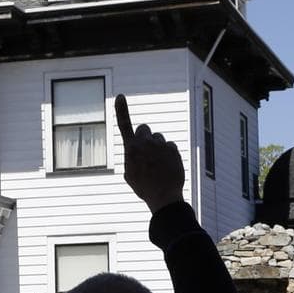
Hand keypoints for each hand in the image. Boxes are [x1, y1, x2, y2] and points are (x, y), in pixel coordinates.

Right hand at [115, 95, 184, 212]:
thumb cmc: (143, 187)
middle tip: (146, 150)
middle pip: (144, 129)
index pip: (124, 125)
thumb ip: (132, 157)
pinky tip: (167, 166)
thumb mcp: (129, 173)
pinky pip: (169, 146)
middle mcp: (145, 143)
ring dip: (157, 146)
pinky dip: (168, 154)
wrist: (163, 196)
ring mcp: (160, 145)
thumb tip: (138, 150)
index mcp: (131, 149)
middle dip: (144, 136)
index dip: (122, 110)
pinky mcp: (173, 148)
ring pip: (158, 138)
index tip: (120, 97)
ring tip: (157, 164)